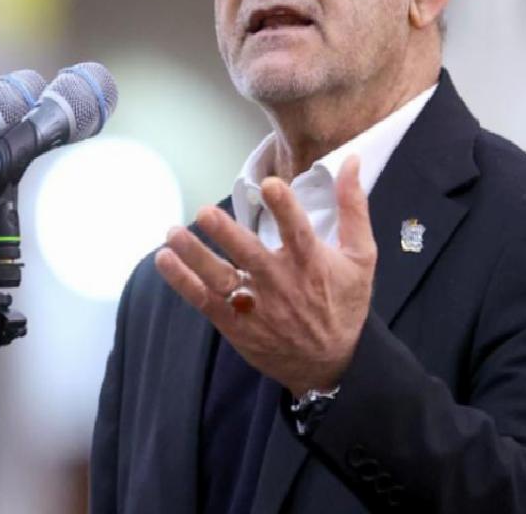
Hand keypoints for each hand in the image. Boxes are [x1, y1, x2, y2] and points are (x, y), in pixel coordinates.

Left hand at [156, 155, 376, 396]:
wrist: (330, 364)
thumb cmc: (344, 304)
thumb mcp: (361, 257)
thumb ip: (353, 209)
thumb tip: (350, 161)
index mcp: (311, 263)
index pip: (298, 232)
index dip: (284, 208)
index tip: (269, 184)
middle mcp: (281, 284)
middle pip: (250, 255)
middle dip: (226, 234)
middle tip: (204, 213)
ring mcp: (256, 306)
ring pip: (221, 279)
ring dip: (195, 256)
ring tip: (172, 234)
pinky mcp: (236, 325)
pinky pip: (204, 301)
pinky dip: (183, 282)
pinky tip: (164, 259)